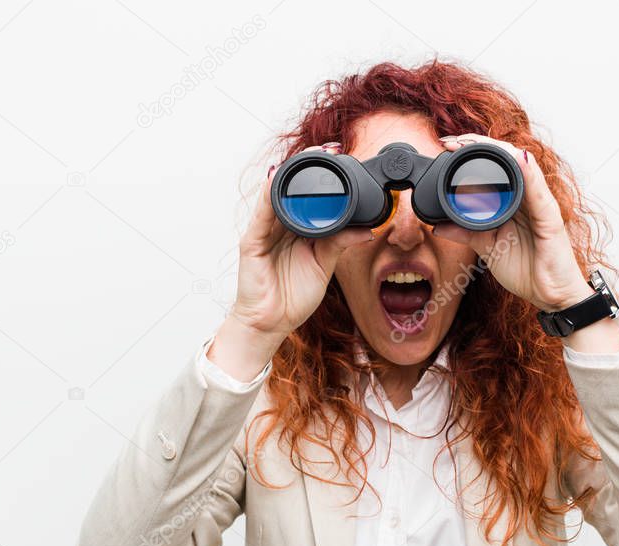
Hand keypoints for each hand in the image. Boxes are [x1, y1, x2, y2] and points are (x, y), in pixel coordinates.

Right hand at [208, 143, 371, 380]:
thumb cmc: (293, 295)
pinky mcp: (251, 243)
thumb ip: (340, 244)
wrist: (271, 323)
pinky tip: (276, 181)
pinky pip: (261, 216)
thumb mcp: (324, 265)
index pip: (310, 195)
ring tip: (309, 154)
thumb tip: (367, 230)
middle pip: (293, 188)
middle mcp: (280, 224)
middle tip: (331, 147)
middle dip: (309, 165)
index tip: (342, 156)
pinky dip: (268, 198)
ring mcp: (264, 231)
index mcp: (298, 228)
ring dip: (291, 172)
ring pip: (277, 194)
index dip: (324, 176)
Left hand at [432, 133, 593, 311]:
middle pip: (506, 159)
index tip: (446, 147)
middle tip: (452, 141)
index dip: (471, 152)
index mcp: (513, 201)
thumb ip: (465, 233)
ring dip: (498, 151)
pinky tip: (518, 159)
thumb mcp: (487, 247)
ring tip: (474, 142)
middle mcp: (528, 197)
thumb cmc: (527, 270)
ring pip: (522, 166)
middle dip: (479, 145)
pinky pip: (539, 191)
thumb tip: (437, 226)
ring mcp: (540, 205)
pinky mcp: (551, 218)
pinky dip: (529, 173)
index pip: (494, 167)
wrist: (550, 296)